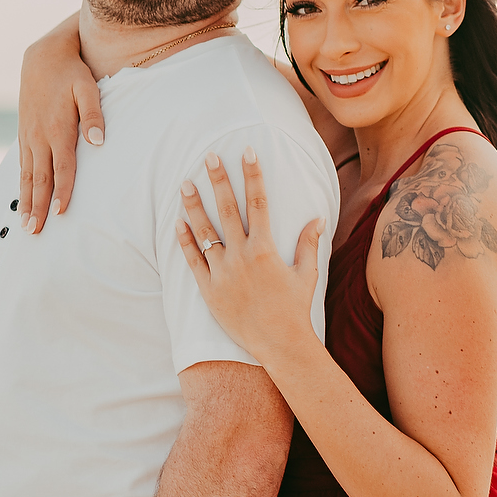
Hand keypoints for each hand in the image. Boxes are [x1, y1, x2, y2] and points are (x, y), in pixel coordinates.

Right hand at [18, 14, 105, 233]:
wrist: (42, 57)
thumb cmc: (72, 74)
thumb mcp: (88, 88)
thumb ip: (94, 115)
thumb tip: (99, 142)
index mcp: (57, 129)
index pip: (62, 168)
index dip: (62, 191)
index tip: (60, 213)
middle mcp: (39, 136)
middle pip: (39, 179)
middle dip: (37, 207)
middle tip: (35, 232)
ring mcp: (28, 136)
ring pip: (26, 175)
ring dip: (26, 201)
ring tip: (24, 225)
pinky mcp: (23, 134)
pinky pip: (21, 165)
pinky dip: (21, 185)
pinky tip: (21, 199)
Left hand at [176, 150, 324, 366]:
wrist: (280, 344)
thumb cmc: (295, 309)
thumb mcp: (307, 274)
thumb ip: (309, 243)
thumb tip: (318, 218)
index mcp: (265, 249)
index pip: (258, 202)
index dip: (252, 174)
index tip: (247, 151)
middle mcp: (241, 257)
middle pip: (227, 209)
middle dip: (217, 180)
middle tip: (208, 156)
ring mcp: (222, 273)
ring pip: (204, 232)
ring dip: (193, 206)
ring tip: (184, 184)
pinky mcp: (209, 290)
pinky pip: (193, 261)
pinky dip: (185, 241)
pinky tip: (178, 224)